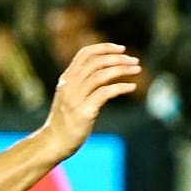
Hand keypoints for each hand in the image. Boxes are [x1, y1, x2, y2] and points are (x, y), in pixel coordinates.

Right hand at [40, 44, 140, 161]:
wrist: (53, 142)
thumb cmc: (67, 120)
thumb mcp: (71, 95)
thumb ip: (82, 82)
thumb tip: (107, 69)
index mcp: (66, 79)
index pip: (84, 54)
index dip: (104, 48)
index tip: (122, 49)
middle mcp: (69, 85)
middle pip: (95, 62)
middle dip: (118, 58)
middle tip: (135, 61)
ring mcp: (75, 98)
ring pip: (101, 75)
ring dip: (122, 70)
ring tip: (137, 70)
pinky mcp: (83, 111)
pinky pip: (105, 93)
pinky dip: (121, 87)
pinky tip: (132, 87)